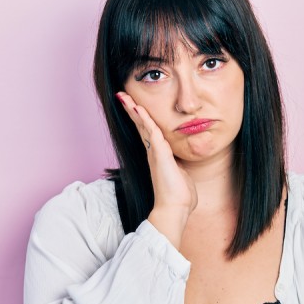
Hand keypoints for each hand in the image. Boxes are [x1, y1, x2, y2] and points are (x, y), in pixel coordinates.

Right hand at [116, 91, 197, 215]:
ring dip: (134, 109)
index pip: (147, 132)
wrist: (175, 208)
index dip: (141, 118)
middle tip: (122, 95)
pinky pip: (151, 132)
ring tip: (124, 96)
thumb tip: (181, 166)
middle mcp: (153, 152)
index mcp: (158, 155)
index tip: (134, 105)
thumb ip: (178, 166)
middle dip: (132, 109)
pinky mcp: (159, 154)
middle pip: (140, 125)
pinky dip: (145, 119)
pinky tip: (138, 108)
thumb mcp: (180, 174)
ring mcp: (155, 152)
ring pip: (142, 125)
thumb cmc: (179, 196)